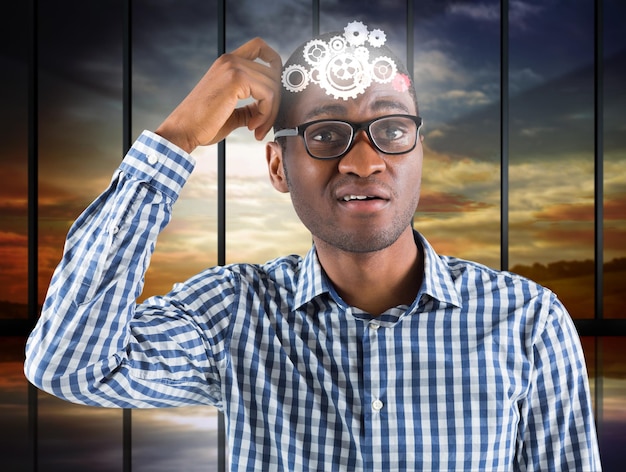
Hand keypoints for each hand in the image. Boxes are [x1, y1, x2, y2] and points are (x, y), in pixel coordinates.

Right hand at [155, 37, 282, 152]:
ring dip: (270, 112)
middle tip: (262, 125)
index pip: (260, 47)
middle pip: (272, 72)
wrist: (184, 130)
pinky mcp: (236, 79)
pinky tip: (251, 126)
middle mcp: (230, 60)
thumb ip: (250, 107)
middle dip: (274, 103)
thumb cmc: (203, 124)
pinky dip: (265, 114)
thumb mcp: (232, 113)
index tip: (275, 91)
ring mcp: (233, 67)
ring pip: (273, 86)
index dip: (274, 63)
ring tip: (256, 128)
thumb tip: (266, 109)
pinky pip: (268, 94)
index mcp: (227, 64)